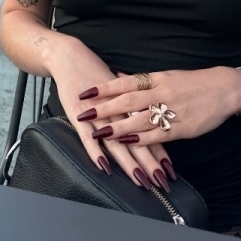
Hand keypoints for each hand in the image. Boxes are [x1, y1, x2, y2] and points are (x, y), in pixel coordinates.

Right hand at [47, 39, 174, 190]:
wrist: (70, 57)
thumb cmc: (95, 72)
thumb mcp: (117, 87)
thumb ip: (131, 103)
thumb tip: (147, 118)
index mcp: (128, 101)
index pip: (147, 129)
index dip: (159, 150)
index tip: (170, 171)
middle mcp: (116, 108)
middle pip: (136, 137)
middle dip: (150, 162)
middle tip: (162, 183)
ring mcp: (97, 112)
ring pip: (117, 139)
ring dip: (130, 162)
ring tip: (141, 180)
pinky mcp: (78, 113)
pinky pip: (88, 136)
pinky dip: (96, 151)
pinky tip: (105, 166)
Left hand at [76, 66, 240, 146]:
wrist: (224, 89)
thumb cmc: (191, 82)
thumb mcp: (165, 75)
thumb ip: (141, 80)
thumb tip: (116, 76)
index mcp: (155, 79)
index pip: (124, 83)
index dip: (103, 88)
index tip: (85, 92)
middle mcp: (161, 93)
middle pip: (128, 102)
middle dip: (104, 109)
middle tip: (84, 114)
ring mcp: (171, 111)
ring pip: (140, 120)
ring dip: (118, 128)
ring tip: (99, 133)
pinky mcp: (182, 127)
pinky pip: (158, 134)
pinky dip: (142, 139)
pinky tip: (127, 143)